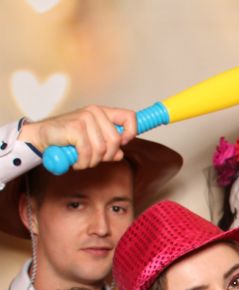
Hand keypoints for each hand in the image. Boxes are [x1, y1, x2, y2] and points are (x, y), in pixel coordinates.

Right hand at [18, 105, 136, 170]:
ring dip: (92, 161)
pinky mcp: (76, 127)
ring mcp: (85, 118)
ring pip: (102, 150)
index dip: (131, 132)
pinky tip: (75, 160)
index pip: (129, 117)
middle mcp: (95, 112)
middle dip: (106, 155)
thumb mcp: (91, 141)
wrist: (41, 136)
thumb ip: (108, 146)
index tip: (124, 143)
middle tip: (92, 157)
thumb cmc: (67, 138)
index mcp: (102, 112)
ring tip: (81, 158)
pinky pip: (88, 152)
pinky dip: (82, 162)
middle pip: (116, 141)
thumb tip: (120, 154)